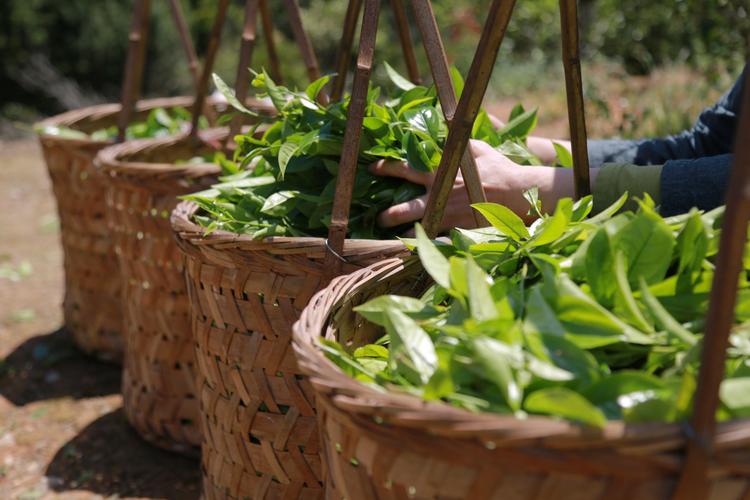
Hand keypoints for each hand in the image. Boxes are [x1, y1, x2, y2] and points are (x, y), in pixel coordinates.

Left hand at [371, 140, 580, 232]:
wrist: (518, 193)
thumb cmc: (498, 167)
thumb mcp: (476, 147)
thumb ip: (456, 142)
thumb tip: (444, 129)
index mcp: (440, 173)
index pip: (405, 169)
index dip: (386, 169)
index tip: (371, 169)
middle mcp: (440, 196)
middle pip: (404, 208)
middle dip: (387, 215)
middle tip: (377, 218)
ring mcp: (448, 216)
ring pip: (417, 229)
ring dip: (403, 234)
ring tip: (392, 238)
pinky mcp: (458, 231)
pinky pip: (436, 242)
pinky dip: (425, 247)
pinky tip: (415, 251)